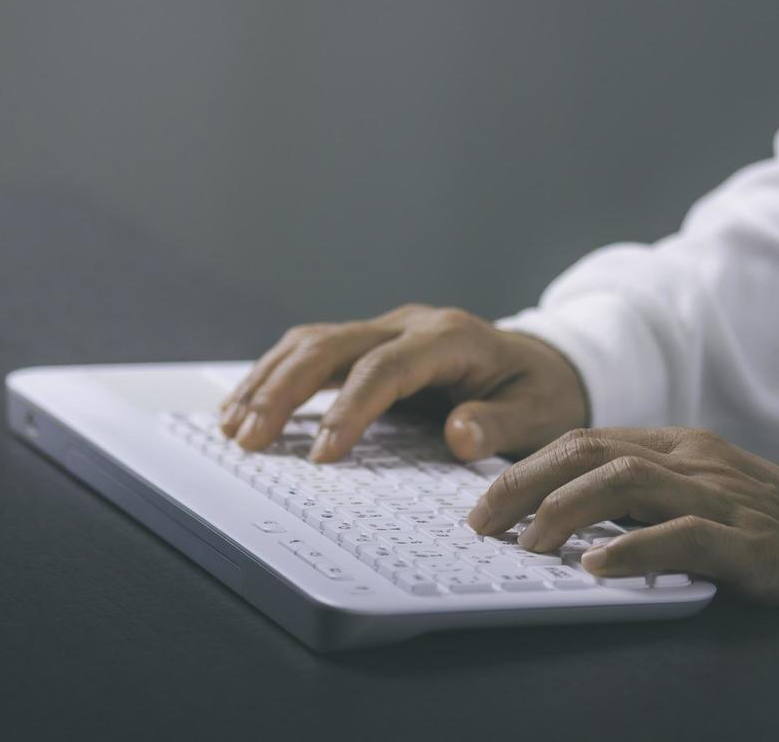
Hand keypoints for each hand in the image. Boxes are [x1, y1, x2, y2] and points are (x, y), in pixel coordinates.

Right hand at [218, 304, 587, 462]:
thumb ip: (499, 425)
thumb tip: (459, 434)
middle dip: (283, 390)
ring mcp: (384, 329)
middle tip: (250, 439)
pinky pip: (310, 351)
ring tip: (233, 427)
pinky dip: (273, 377)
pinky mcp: (368, 343)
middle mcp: (409, 325)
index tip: (320, 454)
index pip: (385, 368)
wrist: (545, 363)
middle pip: (330, 345)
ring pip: (310, 342)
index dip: (349, 409)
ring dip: (267, 382)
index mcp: (451, 339)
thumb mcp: (538, 415)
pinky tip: (244, 408)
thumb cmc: (541, 393)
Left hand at [467, 427, 778, 606]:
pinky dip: (633, 549)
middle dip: (525, 484)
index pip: (583, 441)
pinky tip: (596, 566)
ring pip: (625, 481)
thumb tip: (560, 508)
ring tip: (528, 545)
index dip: (526, 469)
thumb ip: (639, 491)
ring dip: (564, 512)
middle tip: (483, 524)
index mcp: (676, 443)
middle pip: (589, 453)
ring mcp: (719, 495)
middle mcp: (692, 459)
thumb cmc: (764, 524)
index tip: (485, 503)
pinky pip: (682, 536)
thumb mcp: (695, 491)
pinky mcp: (745, 539)